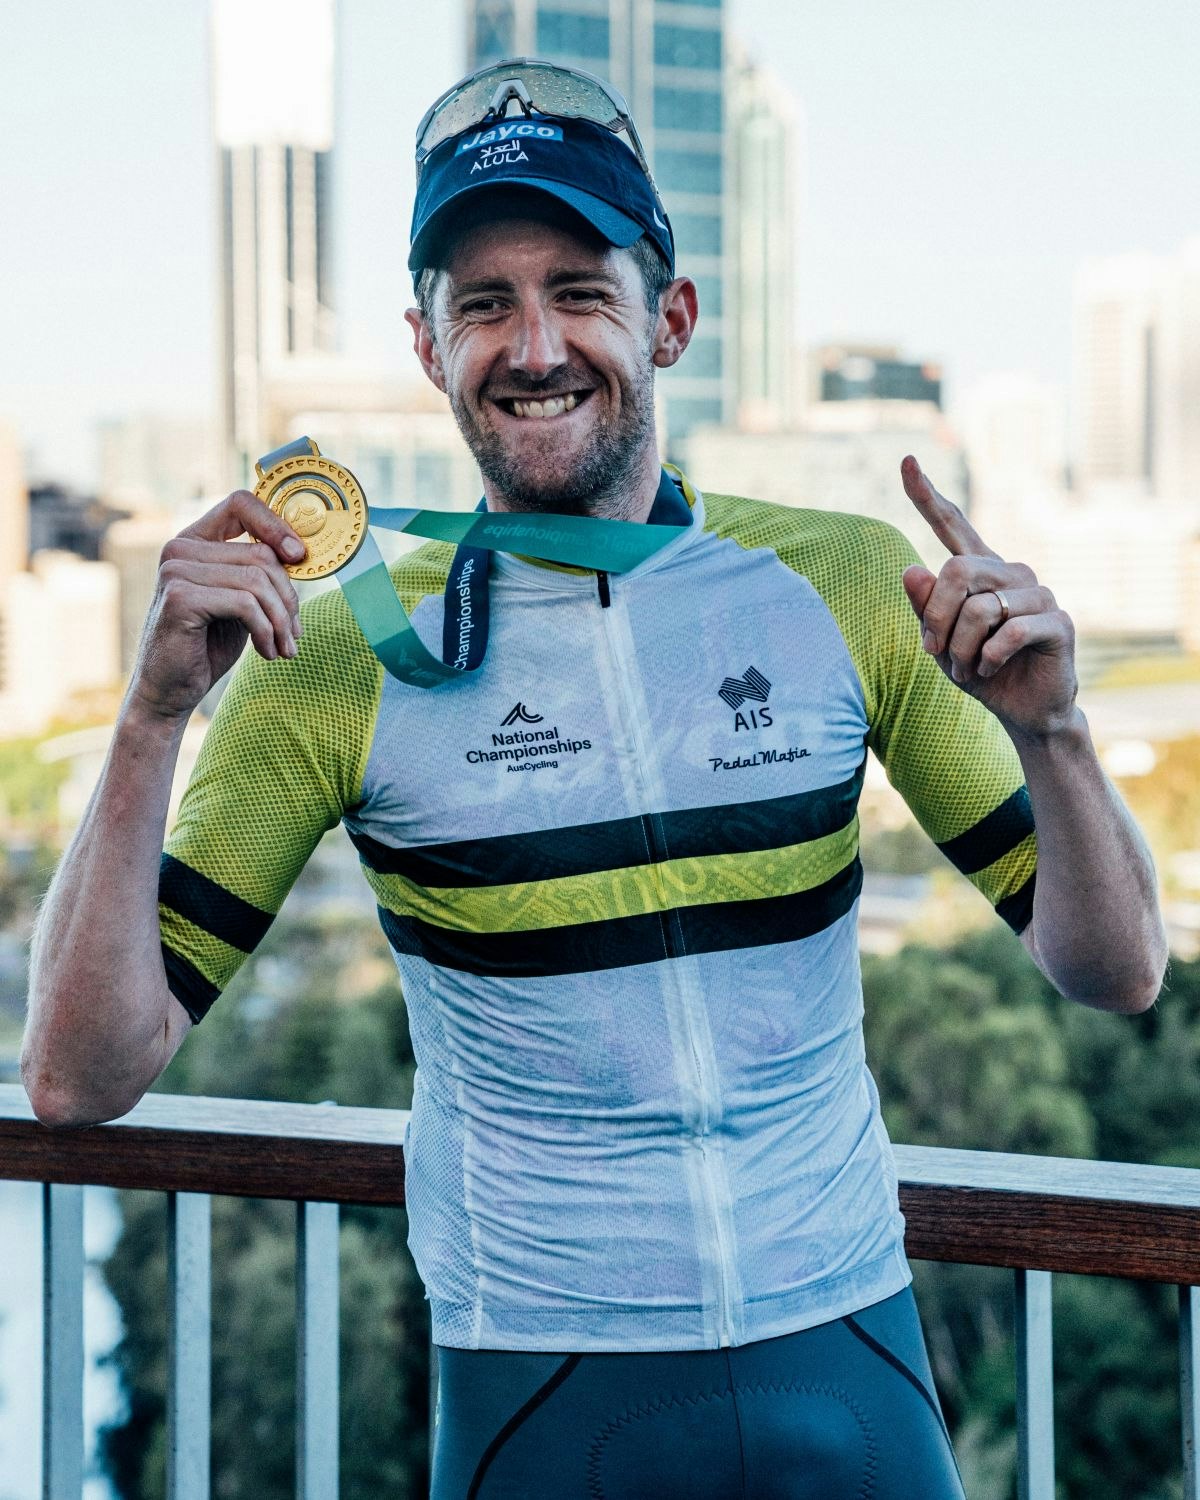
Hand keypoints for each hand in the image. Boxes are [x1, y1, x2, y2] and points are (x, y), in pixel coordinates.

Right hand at [128, 490, 307, 723]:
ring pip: (258, 581)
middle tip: (295, 633)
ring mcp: (175, 570)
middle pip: (261, 554)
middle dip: (288, 598)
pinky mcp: (179, 598)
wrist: (170, 690)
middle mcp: (179, 548)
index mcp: (194, 540)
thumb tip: (301, 551)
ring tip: (285, 647)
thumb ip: (259, 572)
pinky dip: (266, 631)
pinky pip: (245, 604)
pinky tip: (267, 652)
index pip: (240, 503)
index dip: (276, 524)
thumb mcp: (241, 600)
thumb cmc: (208, 645)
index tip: (299, 557)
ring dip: (281, 620)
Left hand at [899, 455, 1078, 739]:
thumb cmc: (980, 671)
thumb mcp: (940, 642)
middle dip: (937, 618)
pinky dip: (988, 657)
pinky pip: (1009, 632)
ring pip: (980, 608)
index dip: (926, 495)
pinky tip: (989, 670)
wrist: (1023, 712)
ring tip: (966, 670)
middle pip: (957, 572)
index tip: (906, 460)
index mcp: (981, 571)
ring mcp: (1038, 594)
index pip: (952, 525)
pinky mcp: (1058, 621)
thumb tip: (910, 568)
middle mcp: (1011, 572)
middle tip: (933, 653)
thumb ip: (925, 607)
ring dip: (960, 649)